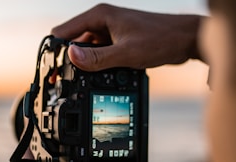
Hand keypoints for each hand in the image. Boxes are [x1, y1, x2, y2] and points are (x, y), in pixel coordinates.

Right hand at [51, 3, 202, 70]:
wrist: (183, 40)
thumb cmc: (160, 39)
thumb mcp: (126, 52)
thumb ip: (98, 57)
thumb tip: (71, 56)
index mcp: (99, 16)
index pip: (64, 31)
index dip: (55, 51)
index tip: (52, 69)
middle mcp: (101, 21)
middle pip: (73, 41)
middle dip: (68, 60)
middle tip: (63, 80)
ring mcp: (109, 31)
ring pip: (86, 49)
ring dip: (83, 63)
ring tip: (81, 79)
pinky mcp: (116, 40)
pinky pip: (99, 53)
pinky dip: (96, 64)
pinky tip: (99, 74)